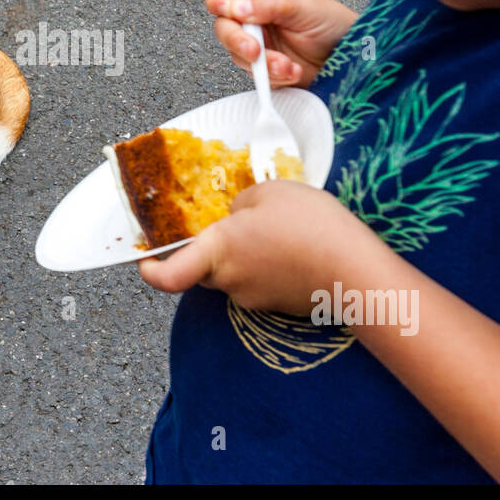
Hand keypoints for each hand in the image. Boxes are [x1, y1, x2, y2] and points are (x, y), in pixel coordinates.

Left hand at [138, 179, 383, 314]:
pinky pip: (263, 284)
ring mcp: (256, 299)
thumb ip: (242, 203)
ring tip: (279, 230)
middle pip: (204, 269)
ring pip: (236, 276)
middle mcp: (230, 281)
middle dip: (211, 249)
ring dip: (246, 256)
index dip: (150, 270)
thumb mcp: (269, 192)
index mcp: (217, 250)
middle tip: (234, 225)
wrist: (356, 272)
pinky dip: (270, 268)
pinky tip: (297, 248)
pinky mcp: (281, 307)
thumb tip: (238, 217)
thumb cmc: (309, 225)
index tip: (143, 261)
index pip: (167, 276)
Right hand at [207, 0, 356, 87]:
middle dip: (237, 40)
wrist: (352, 58)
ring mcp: (258, 46)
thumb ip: (269, 4)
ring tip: (286, 63)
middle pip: (223, 27)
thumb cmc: (333, 23)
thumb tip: (237, 6)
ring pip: (237, 55)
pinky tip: (291, 70)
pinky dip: (272, 77)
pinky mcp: (265, 70)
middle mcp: (255, 19)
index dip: (219, 1)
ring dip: (262, 63)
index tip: (228, 11)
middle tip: (255, 48)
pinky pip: (255, 76)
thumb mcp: (303, 4)